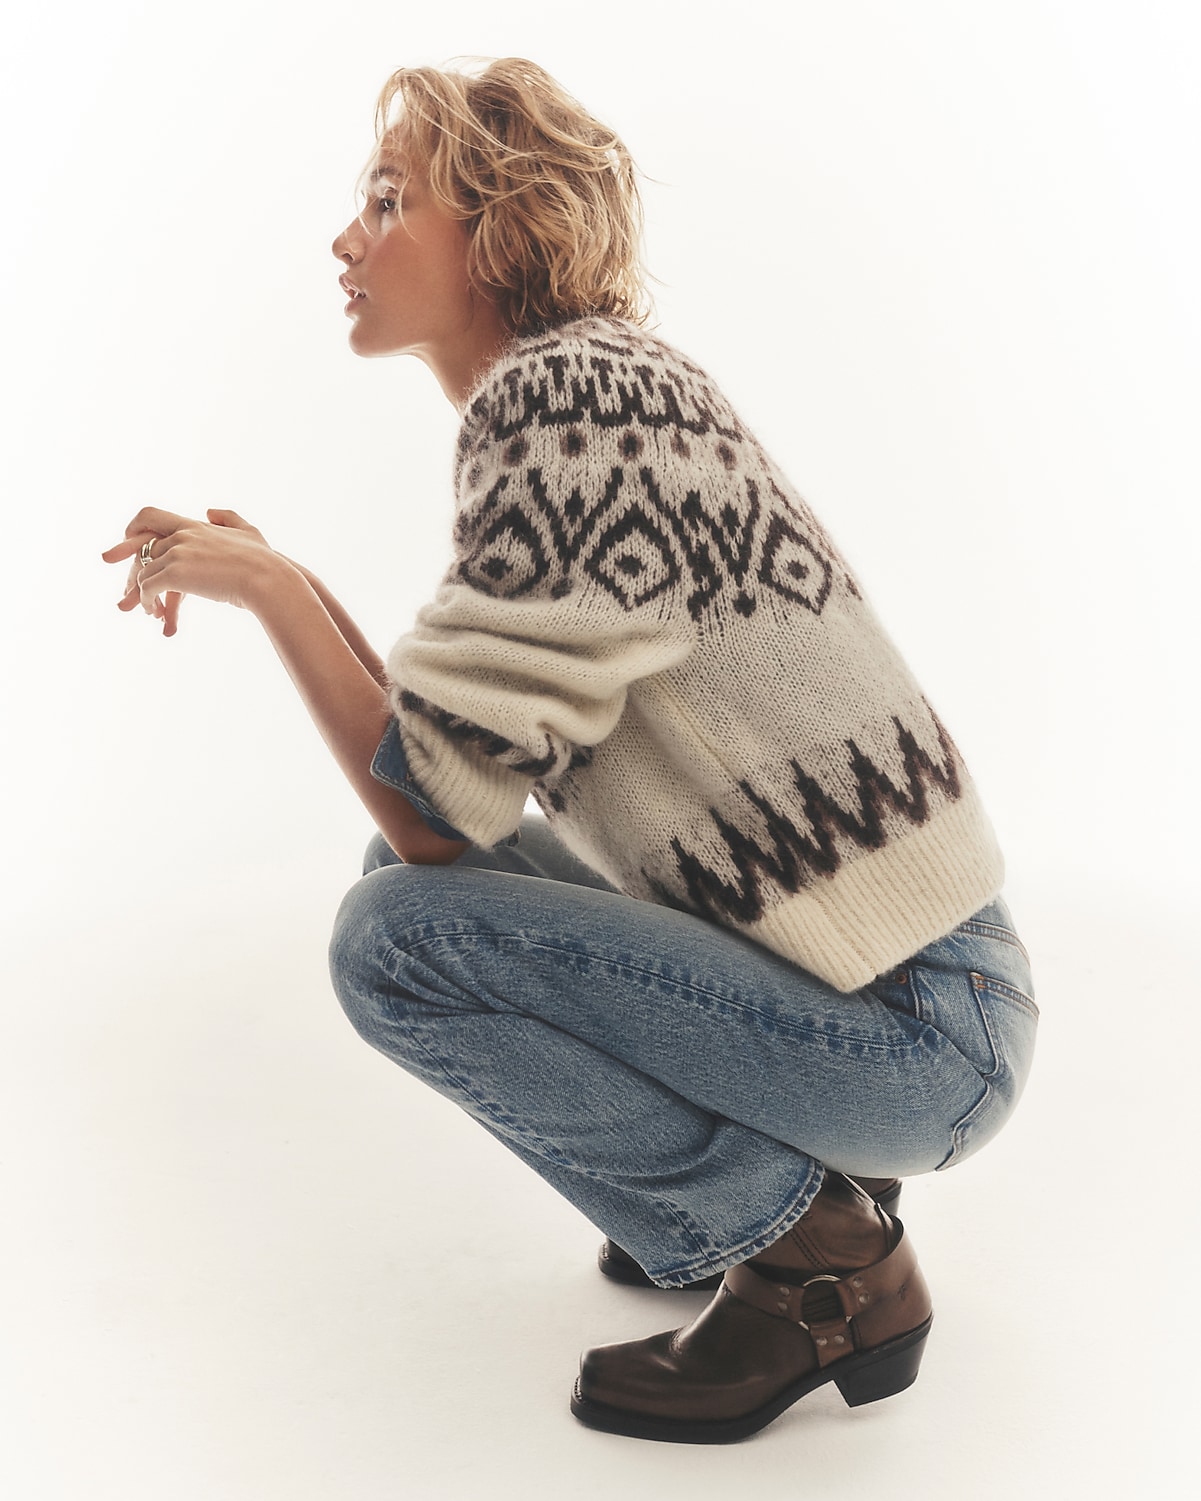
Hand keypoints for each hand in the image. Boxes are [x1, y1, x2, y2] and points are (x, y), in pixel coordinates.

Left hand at [102, 506, 278, 636]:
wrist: (267, 578)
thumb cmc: (265, 560)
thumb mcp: (249, 531)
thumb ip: (229, 518)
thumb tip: (209, 511)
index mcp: (195, 525)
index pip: (150, 515)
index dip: (133, 526)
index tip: (127, 539)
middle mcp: (182, 535)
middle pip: (143, 549)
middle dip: (134, 568)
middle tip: (131, 587)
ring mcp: (178, 553)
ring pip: (144, 571)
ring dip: (143, 592)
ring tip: (150, 609)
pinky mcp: (176, 574)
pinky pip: (148, 587)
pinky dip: (147, 601)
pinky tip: (154, 612)